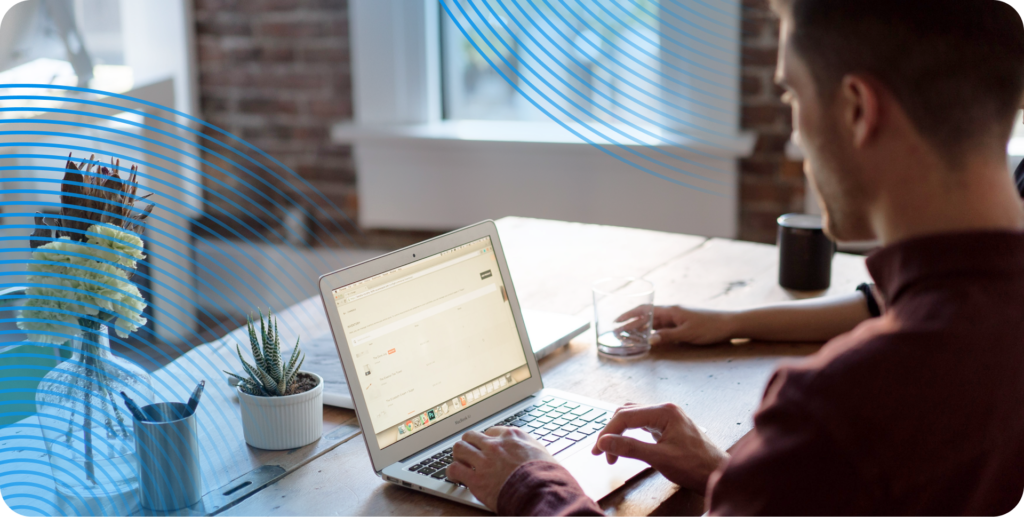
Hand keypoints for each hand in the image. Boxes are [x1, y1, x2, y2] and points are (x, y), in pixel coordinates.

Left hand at [446, 426, 557, 509]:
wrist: (542, 491)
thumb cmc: (548, 476)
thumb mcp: (543, 454)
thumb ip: (531, 450)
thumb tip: (532, 454)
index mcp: (513, 436)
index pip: (492, 431)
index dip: (488, 440)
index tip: (487, 446)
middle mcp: (496, 445)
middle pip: (472, 436)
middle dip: (469, 444)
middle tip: (470, 453)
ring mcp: (484, 461)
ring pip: (459, 448)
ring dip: (458, 455)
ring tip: (459, 462)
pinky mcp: (476, 479)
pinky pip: (454, 469)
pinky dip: (452, 472)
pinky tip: (454, 476)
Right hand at [591, 403, 726, 492]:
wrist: (717, 473)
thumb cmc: (696, 466)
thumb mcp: (659, 458)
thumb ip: (630, 448)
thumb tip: (605, 442)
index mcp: (664, 412)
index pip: (625, 416)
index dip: (608, 432)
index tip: (598, 450)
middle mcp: (665, 410)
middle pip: (627, 413)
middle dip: (611, 432)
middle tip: (601, 453)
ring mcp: (667, 417)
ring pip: (633, 418)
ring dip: (620, 433)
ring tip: (611, 451)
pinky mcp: (668, 426)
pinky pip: (642, 424)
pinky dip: (630, 434)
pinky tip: (626, 445)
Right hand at [617, 305, 735, 345]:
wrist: (729, 324)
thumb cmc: (709, 327)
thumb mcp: (687, 333)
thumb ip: (668, 336)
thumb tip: (649, 340)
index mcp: (671, 311)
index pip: (645, 310)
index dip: (629, 315)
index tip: (616, 321)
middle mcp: (671, 312)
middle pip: (646, 317)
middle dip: (631, 323)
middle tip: (617, 332)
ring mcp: (676, 318)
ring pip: (653, 323)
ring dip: (640, 328)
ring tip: (628, 336)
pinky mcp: (682, 325)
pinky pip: (662, 328)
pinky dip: (652, 332)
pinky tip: (647, 339)